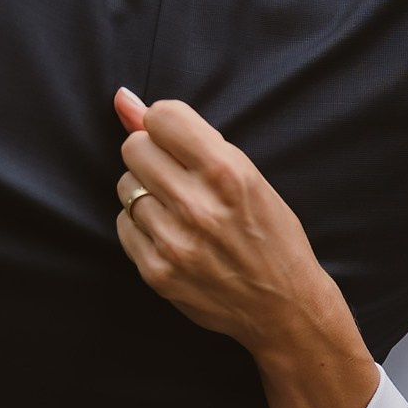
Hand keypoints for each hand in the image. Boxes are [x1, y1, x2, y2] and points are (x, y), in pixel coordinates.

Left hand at [114, 89, 376, 407]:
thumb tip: (122, 100)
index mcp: (228, 173)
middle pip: (134, 148)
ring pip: (126, 187)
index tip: (178, 142)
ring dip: (147, 192)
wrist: (285, 307)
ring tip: (180, 210)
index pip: (161, 117)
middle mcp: (199, 205)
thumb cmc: (271, 234)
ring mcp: (175, 241)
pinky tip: (173, 236)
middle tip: (179, 177)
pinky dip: (143, 226)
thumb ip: (188, 137)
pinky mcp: (157, 272)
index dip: (166, 125)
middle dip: (153, 156)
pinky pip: (125, 225)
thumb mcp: (246, 175)